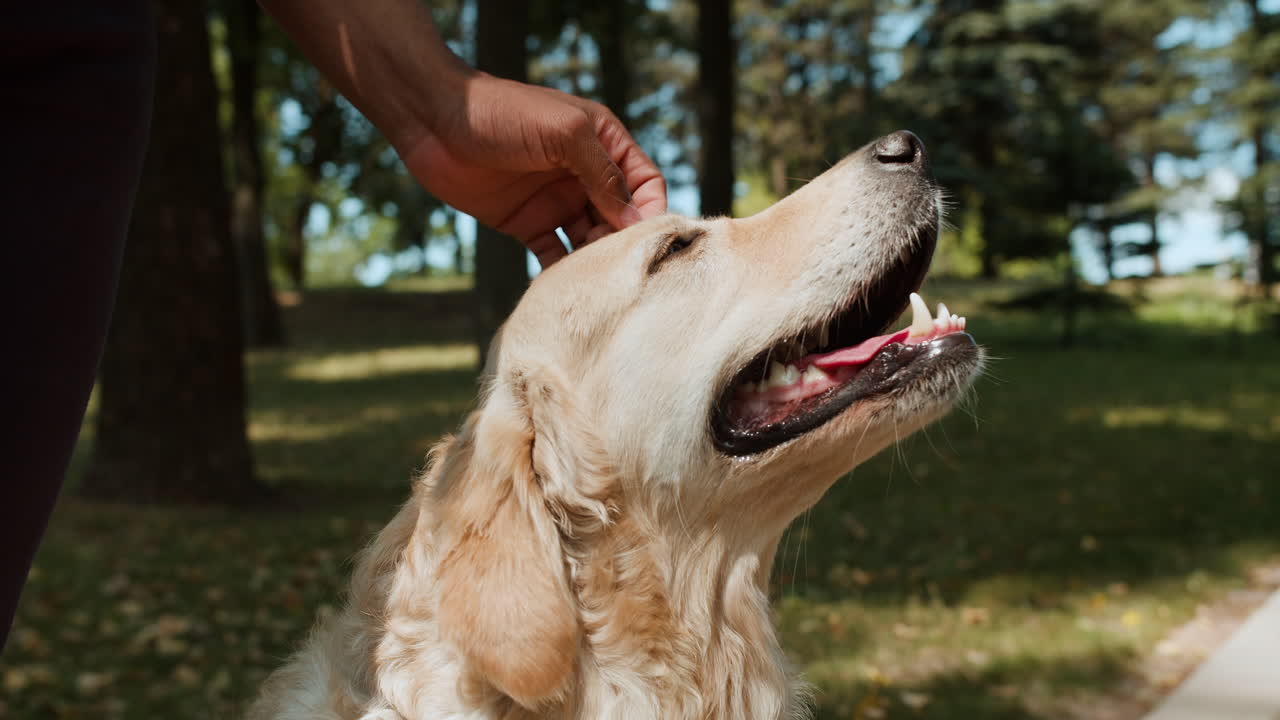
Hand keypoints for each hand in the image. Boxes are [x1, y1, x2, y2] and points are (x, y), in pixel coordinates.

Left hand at [396, 73, 666, 266]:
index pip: (644, 183)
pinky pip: (554, 254)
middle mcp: (584, 174)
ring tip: (594, 282)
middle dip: (623, 243)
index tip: (646, 240)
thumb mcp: (564, 134)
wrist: (434, 120)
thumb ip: (603, 174)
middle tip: (618, 269)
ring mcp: (556, 200)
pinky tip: (566, 289)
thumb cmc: (502, 113)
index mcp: (602, 143)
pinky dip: (563, 272)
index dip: (651, 211)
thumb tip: (635, 220)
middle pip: (621, 217)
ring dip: (595, 261)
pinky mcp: (527, 223)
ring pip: (590, 239)